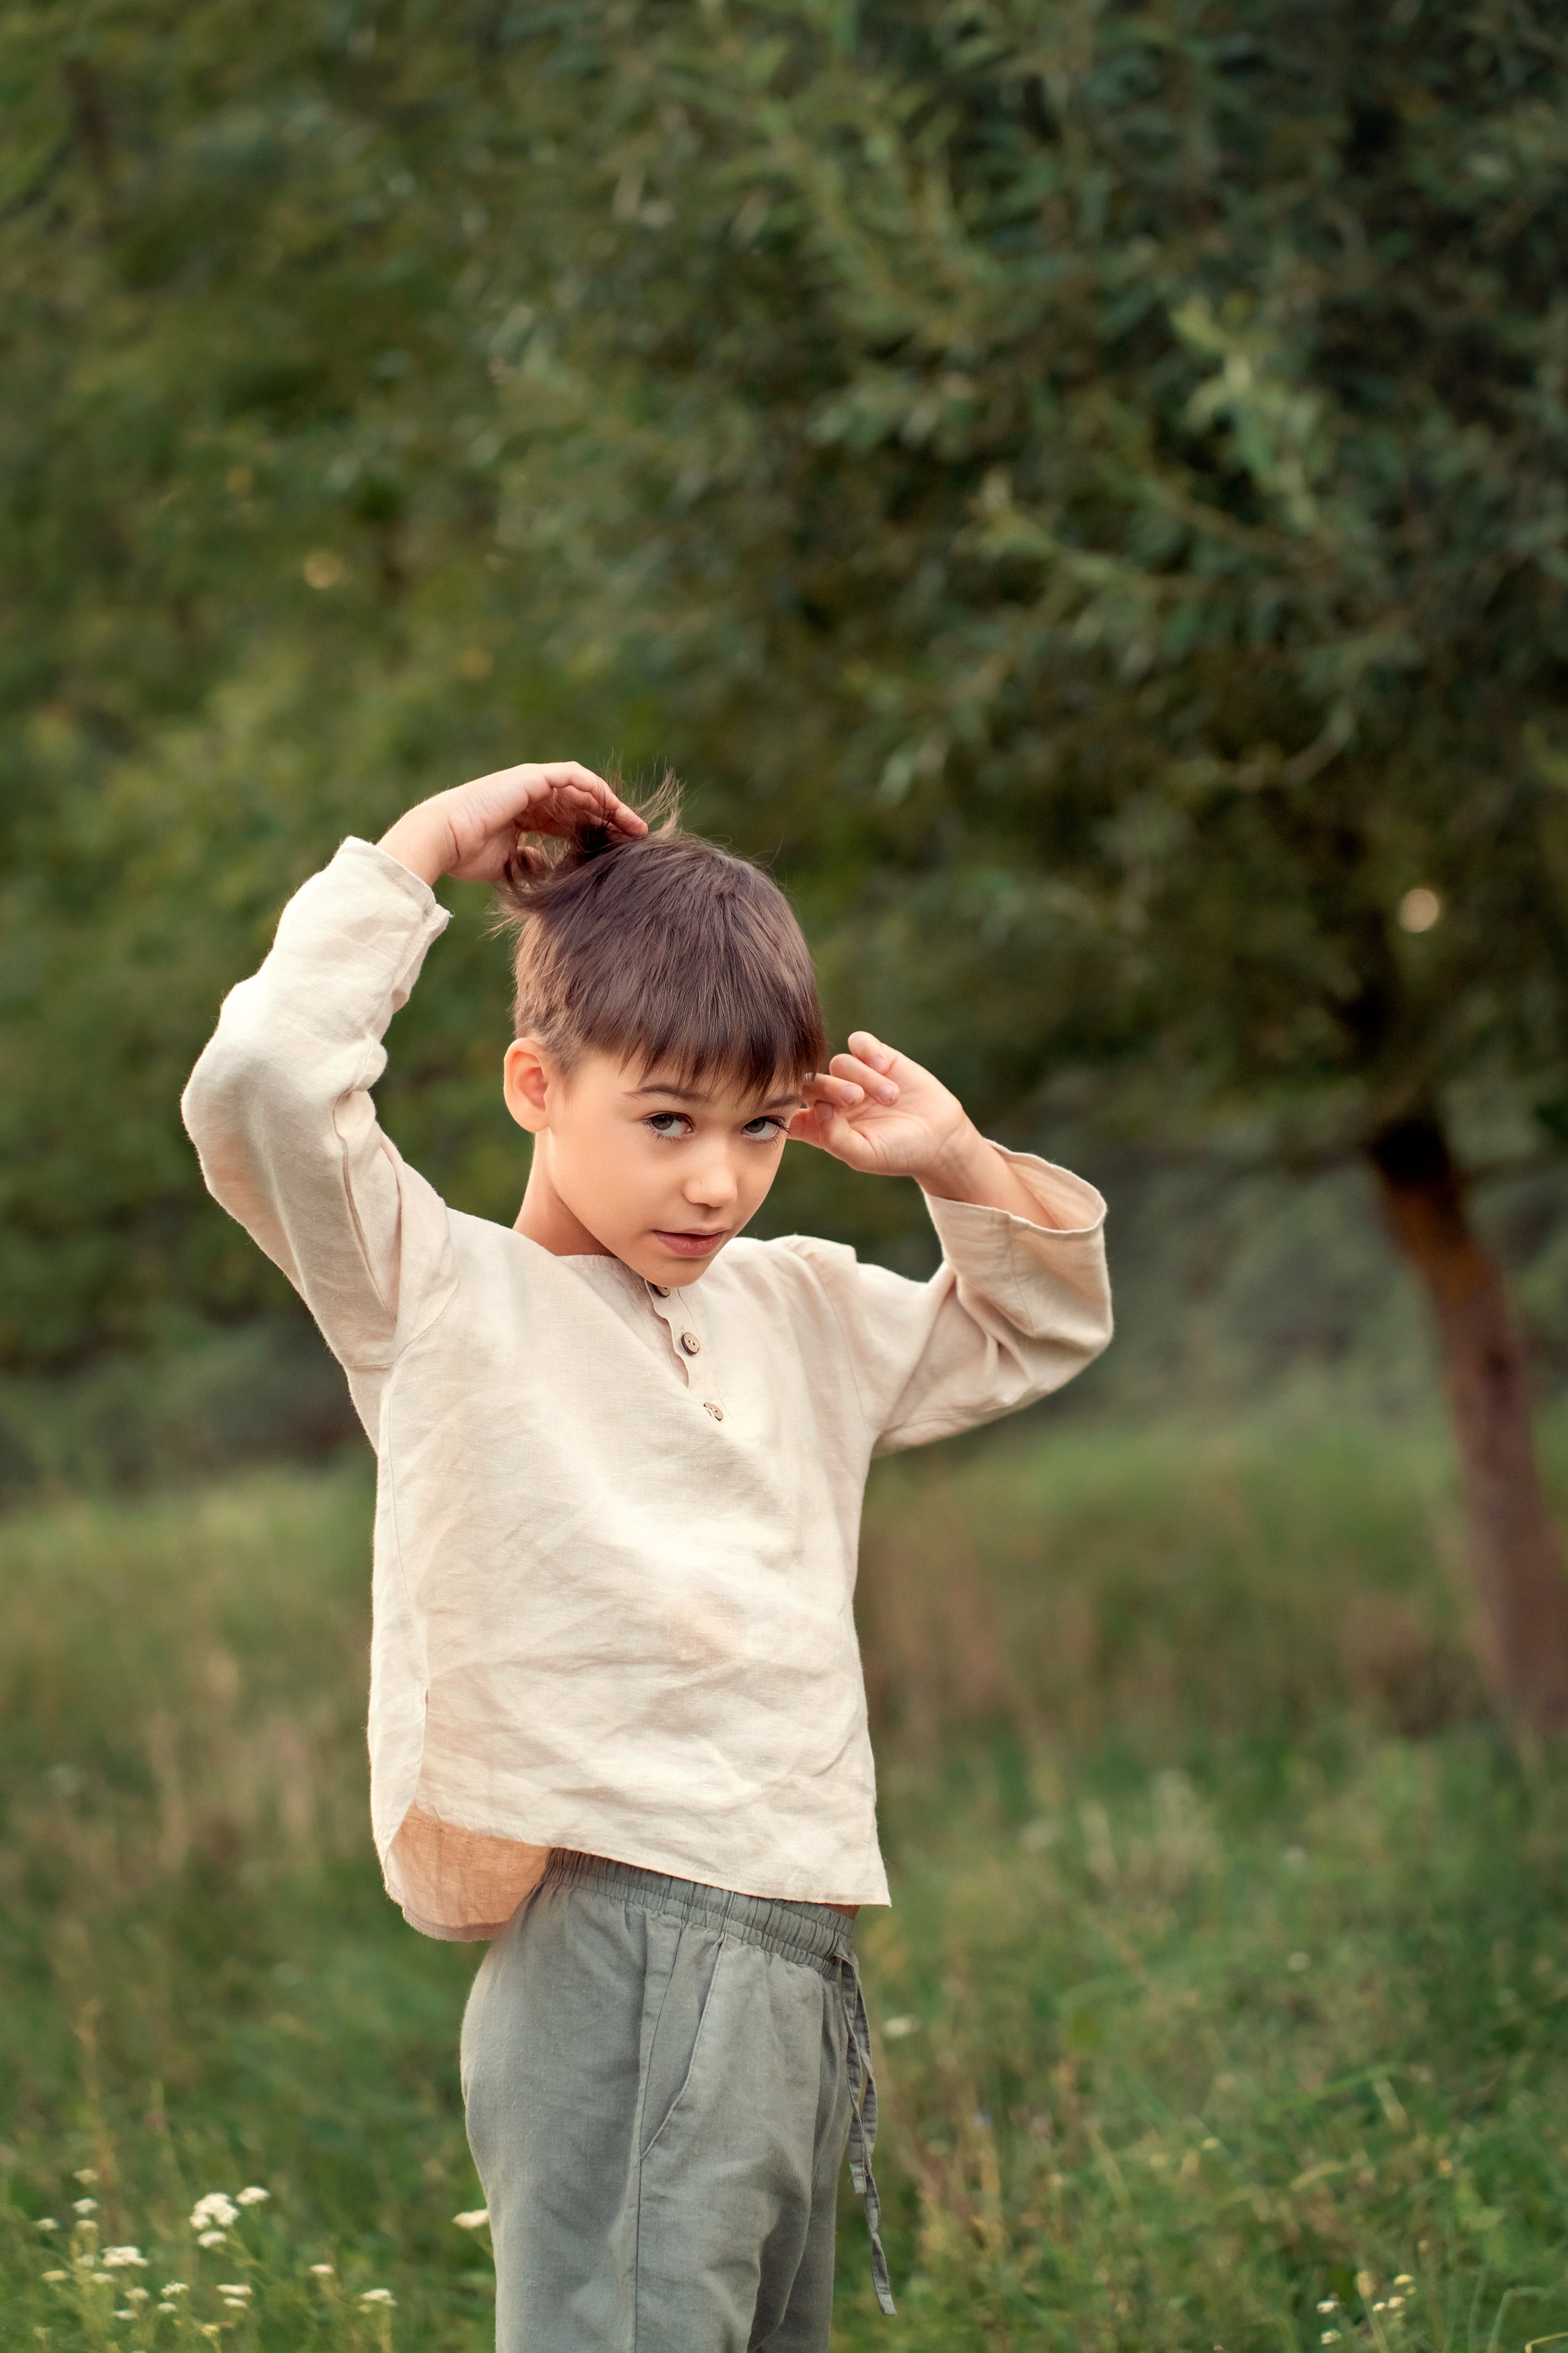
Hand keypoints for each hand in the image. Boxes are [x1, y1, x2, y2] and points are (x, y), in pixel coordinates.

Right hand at [378, 761, 646, 886]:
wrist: (443, 839)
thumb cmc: (466, 855)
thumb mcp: (508, 863)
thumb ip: (530, 860)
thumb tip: (544, 866)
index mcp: (525, 814)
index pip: (569, 821)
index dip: (595, 833)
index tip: (619, 850)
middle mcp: (530, 795)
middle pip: (581, 804)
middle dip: (611, 820)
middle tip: (637, 838)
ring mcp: (531, 784)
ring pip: (582, 789)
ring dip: (610, 805)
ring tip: (633, 826)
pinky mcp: (531, 778)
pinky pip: (573, 777)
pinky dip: (595, 789)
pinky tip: (613, 807)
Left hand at [788, 1032, 973, 1184]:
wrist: (941, 1137)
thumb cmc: (899, 1152)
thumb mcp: (865, 1155)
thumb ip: (834, 1138)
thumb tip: (817, 1109)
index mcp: (821, 1126)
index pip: (788, 1111)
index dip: (793, 1107)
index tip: (817, 1114)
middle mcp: (832, 1099)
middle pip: (810, 1081)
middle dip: (831, 1088)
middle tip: (856, 1100)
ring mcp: (854, 1076)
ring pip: (839, 1062)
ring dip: (864, 1078)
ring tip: (890, 1098)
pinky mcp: (877, 1057)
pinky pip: (859, 1042)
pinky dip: (869, 1051)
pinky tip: (885, 1068)